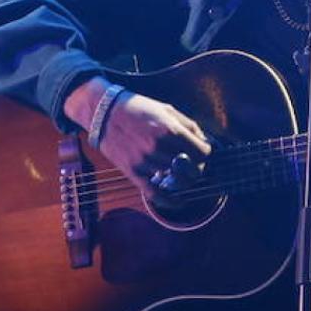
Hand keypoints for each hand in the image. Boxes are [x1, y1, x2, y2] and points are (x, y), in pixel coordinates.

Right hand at [97, 91, 212, 205]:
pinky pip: (154, 193)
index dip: (205, 152)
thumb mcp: (168, 110)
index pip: (203, 153)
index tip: (201, 150)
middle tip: (192, 162)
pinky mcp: (132, 172)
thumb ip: (190, 127)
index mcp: (170, 131)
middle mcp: (159, 148)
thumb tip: (205, 142)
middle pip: (192, 169)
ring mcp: (145, 162)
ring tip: (180, 172)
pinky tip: (178, 201)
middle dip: (196, 166)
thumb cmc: (139, 109)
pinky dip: (169, 201)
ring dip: (182, 179)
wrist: (105, 113)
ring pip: (176, 181)